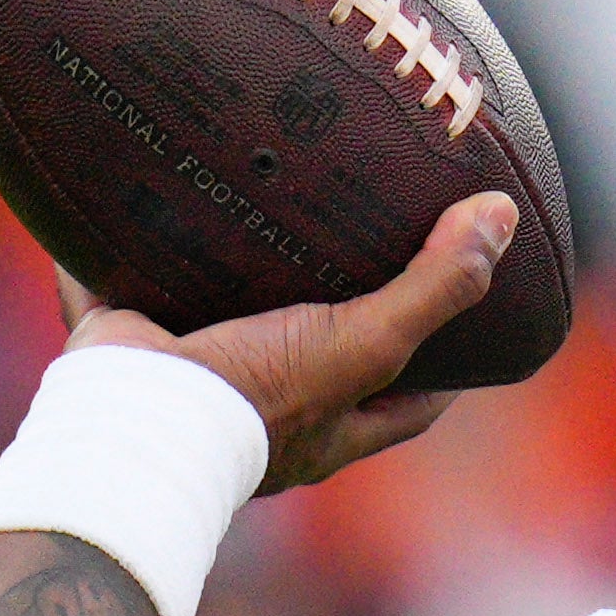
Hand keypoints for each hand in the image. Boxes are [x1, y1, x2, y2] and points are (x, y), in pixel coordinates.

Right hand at [55, 191, 516, 491]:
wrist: (134, 417)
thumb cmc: (260, 397)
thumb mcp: (365, 343)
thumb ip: (434, 287)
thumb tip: (501, 218)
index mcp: (326, 426)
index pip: (408, 404)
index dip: (444, 370)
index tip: (463, 318)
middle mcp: (263, 411)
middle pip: (314, 359)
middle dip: (329, 311)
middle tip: (353, 241)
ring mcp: (192, 380)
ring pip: (217, 320)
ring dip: (225, 273)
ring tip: (249, 198)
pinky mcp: (125, 343)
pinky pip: (119, 286)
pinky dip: (114, 248)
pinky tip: (126, 189)